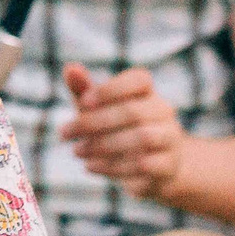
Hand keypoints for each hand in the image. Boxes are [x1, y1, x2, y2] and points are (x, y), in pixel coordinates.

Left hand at [60, 63, 186, 201]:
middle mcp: (163, 111)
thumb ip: (84, 89)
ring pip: (142, 138)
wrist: (151, 167)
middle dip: (94, 122)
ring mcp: (170, 137)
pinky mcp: (169, 164)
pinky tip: (90, 166)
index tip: (83, 102)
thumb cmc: (117, 129)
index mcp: (147, 91)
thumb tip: (70, 68)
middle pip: (133, 112)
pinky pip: (144, 164)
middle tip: (64, 132)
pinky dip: (113, 166)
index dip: (110, 89)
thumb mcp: (96, 109)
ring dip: (103, 145)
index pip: (138, 80)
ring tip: (76, 151)